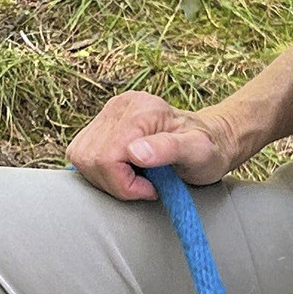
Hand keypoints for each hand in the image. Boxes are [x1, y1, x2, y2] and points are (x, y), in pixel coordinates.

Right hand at [67, 89, 231, 200]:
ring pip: (81, 157)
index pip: (107, 157)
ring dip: (106, 177)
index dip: (125, 184)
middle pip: (89, 158)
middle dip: (116, 183)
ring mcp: (108, 112)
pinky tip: (125, 169)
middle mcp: (120, 106)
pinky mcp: (101, 123)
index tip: (153, 188)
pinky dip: (99, 170)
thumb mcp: (199, 152)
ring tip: (137, 176)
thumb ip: (169, 149)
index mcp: (142, 110)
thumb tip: (134, 152)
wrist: (211, 138)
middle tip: (146, 184)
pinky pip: (81, 153)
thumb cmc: (208, 149)